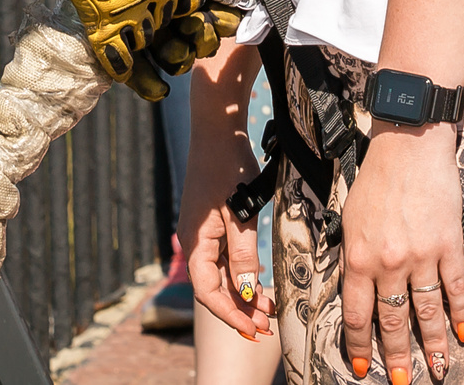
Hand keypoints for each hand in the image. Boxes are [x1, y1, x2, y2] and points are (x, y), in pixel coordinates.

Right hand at [30, 0, 217, 98]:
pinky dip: (122, 70)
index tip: (212, 17)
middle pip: (182, 30)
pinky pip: (115, 58)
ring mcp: (134, 12)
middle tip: (190, 47)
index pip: (204, 1)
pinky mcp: (101, 22)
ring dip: (159, 62)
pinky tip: (123, 76)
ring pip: (153, 48)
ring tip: (165, 75)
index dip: (208, 11)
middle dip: (189, 41)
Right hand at [184, 157, 275, 341]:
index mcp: (196, 243)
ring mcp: (204, 234)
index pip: (209, 292)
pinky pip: (224, 258)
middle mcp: (196, 243)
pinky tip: (258, 281)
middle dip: (240, 309)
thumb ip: (243, 252)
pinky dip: (241, 273)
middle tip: (266, 326)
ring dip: (242, 293)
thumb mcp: (240, 211)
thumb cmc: (228, 166)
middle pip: (216, 287)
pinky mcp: (213, 225)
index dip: (230, 314)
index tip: (252, 330)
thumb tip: (245, 290)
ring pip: (222, 274)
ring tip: (267, 309)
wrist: (218, 132)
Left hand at [343, 124, 463, 384]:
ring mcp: (421, 255)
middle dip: (396, 357)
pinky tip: (463, 333)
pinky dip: (460, 313)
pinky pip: (454, 287)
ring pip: (426, 312)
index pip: (356, 315)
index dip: (360, 345)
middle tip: (401, 382)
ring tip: (438, 369)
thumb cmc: (376, 178)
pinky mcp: (448, 244)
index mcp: (358, 258)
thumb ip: (353, 256)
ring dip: (433, 345)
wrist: (408, 144)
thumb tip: (355, 290)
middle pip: (393, 322)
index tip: (362, 367)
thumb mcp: (350, 218)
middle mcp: (388, 263)